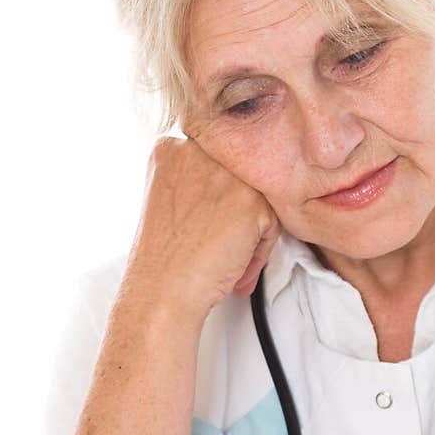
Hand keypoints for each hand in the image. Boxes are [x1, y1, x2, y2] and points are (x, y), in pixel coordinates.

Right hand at [124, 134, 281, 323]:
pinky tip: (233, 264)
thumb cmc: (163, 256)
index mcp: (170, 145)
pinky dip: (258, 250)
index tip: (212, 219)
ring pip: (259, 197)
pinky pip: (272, 223)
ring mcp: (225, 173)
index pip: (218, 160)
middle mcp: (198, 150)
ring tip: (225, 257)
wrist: (162, 289)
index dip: (219, 196)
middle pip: (240, 176)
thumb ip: (197, 177)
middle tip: (217, 240)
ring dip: (250, 232)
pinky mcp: (250, 200)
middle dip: (237, 212)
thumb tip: (231, 182)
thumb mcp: (168, 197)